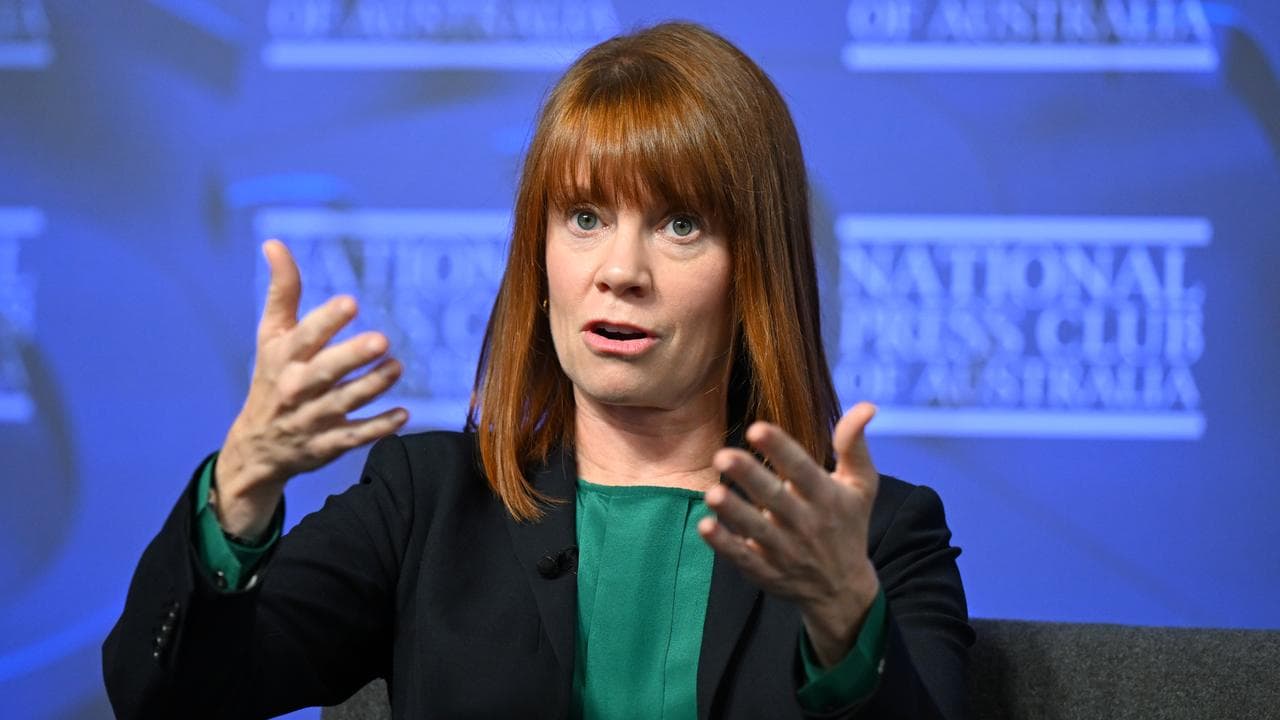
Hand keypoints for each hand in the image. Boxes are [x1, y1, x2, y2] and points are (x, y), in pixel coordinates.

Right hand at [214, 240, 408, 536]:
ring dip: (373, 385)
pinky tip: (403, 414)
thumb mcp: (270, 335)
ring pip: (346, 401)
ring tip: (396, 367)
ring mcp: (313, 418)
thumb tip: (274, 243)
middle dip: (352, 356)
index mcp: (283, 356)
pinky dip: (379, 427)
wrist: (256, 447)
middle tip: (381, 340)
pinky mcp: (328, 444)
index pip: (305, 336)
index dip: (326, 320)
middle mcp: (296, 387)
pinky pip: (356, 437)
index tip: (350, 303)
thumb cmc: (271, 377)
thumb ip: (282, 291)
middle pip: (326, 370)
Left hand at [699, 403, 880, 667]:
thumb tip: (866, 405)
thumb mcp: (861, 486)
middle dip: (749, 477)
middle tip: (722, 456)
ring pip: (755, 529)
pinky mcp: (765, 570)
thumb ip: (854, 446)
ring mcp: (784, 550)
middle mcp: (806, 524)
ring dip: (733, 511)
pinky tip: (705, 526)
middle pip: (775, 498)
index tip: (756, 428)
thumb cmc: (848, 524)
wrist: (842, 589)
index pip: (803, 470)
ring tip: (712, 492)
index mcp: (827, 497)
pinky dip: (724, 545)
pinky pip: (742, 557)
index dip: (780, 449)